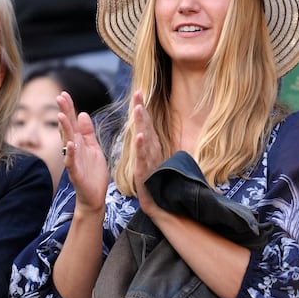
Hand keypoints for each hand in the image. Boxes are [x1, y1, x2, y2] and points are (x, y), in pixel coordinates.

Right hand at [57, 91, 108, 213]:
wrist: (94, 197)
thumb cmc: (93, 173)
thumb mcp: (93, 148)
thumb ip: (87, 132)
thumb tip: (82, 114)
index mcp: (79, 143)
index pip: (72, 122)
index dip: (69, 108)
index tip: (64, 94)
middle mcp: (73, 150)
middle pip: (68, 128)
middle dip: (64, 112)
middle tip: (60, 97)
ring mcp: (73, 161)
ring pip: (67, 142)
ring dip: (64, 129)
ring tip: (62, 116)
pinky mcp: (76, 173)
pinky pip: (71, 162)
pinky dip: (70, 153)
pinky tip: (69, 144)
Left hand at [131, 90, 165, 217]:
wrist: (160, 206)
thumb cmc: (158, 183)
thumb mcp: (152, 161)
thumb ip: (151, 147)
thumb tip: (150, 134)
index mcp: (150, 147)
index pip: (145, 124)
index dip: (142, 108)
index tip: (139, 92)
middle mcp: (152, 150)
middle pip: (146, 126)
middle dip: (141, 108)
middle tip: (138, 91)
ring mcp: (149, 160)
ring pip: (146, 138)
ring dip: (142, 123)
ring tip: (138, 108)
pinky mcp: (145, 172)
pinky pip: (143, 157)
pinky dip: (142, 146)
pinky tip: (140, 135)